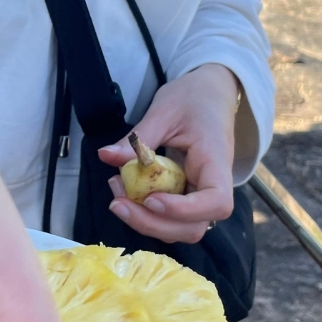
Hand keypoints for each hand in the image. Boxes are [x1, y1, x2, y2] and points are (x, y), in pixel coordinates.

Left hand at [98, 64, 238, 244]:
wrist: (209, 93)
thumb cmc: (193, 98)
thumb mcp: (164, 111)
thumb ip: (137, 139)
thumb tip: (105, 156)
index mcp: (216, 161)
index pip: (216, 202)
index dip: (184, 211)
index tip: (151, 199)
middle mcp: (212, 185)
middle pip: (193, 227)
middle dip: (152, 223)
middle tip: (117, 202)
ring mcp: (199, 194)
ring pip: (178, 228)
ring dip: (145, 220)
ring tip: (117, 191)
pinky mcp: (185, 195)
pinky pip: (168, 216)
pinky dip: (144, 211)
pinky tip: (124, 188)